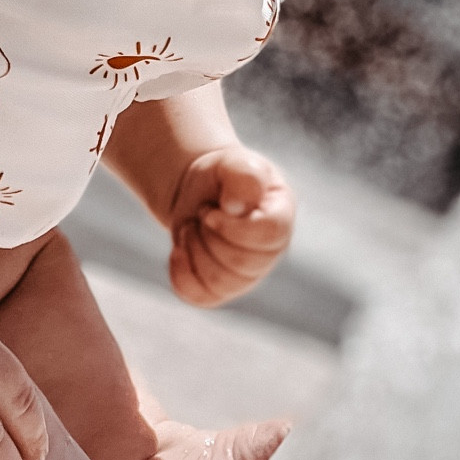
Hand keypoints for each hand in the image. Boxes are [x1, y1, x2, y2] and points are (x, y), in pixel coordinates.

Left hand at [165, 146, 294, 306]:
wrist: (200, 194)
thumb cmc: (223, 177)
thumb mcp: (232, 163)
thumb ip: (242, 177)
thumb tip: (236, 208)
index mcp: (281, 218)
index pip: (269, 234)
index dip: (233, 227)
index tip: (210, 211)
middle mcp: (270, 252)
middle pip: (240, 262)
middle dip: (208, 236)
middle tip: (201, 213)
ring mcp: (248, 275)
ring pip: (220, 282)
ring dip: (194, 250)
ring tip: (193, 228)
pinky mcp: (222, 289)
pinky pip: (201, 296)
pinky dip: (181, 275)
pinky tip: (178, 251)